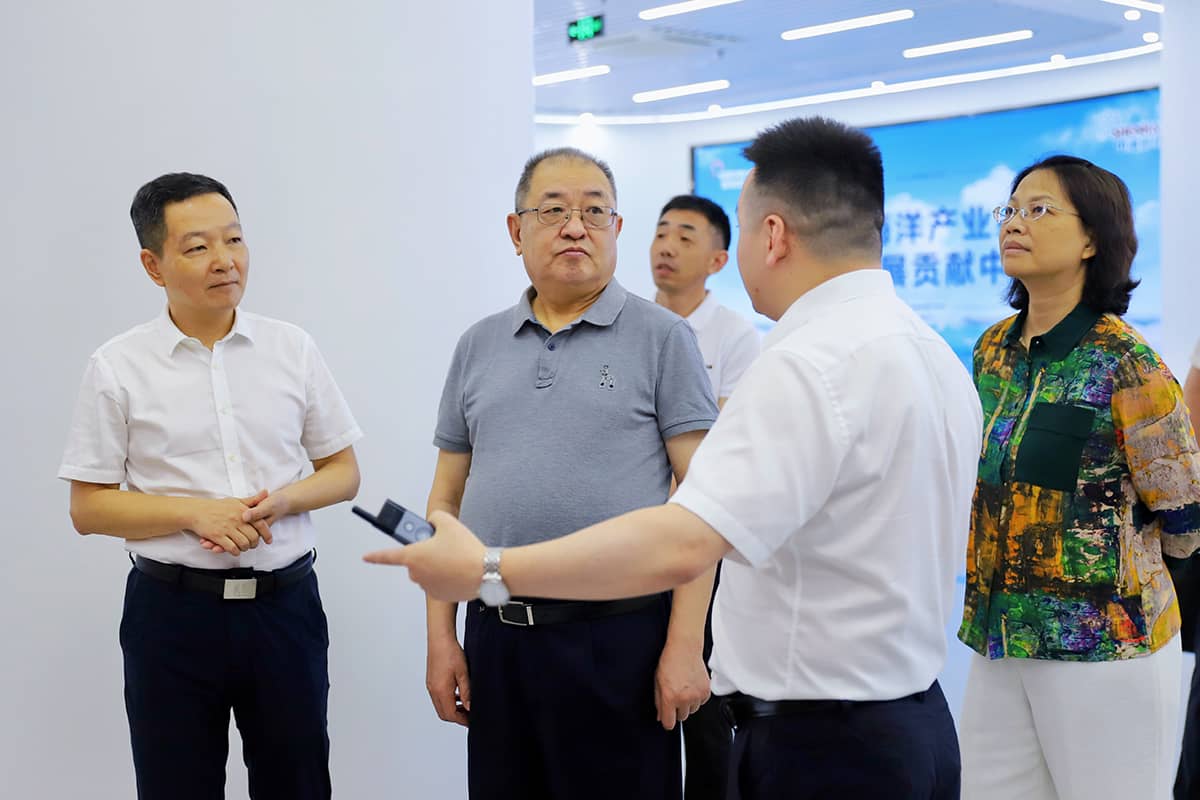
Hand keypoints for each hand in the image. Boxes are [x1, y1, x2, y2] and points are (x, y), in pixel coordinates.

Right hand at [194, 490, 272, 554]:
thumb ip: (252, 500)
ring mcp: (227, 528)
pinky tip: (235, 551)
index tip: (269, 540)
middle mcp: (236, 519)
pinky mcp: (217, 536)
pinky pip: (231, 548)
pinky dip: (235, 551)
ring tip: (244, 548)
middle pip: (253, 536)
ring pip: (243, 543)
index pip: (260, 524)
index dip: (266, 534)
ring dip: (245, 548)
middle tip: (253, 545)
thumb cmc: (216, 506)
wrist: (196, 511)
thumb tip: (266, 493)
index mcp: (242, 511)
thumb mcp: (236, 501)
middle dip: (255, 543)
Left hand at [363, 511, 486, 601]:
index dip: (375, 556)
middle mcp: (416, 573)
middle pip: (414, 561)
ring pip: (427, 572)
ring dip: (436, 565)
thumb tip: (432, 523)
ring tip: (456, 557)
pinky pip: (438, 583)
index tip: (366, 557)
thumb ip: (434, 518)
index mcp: (413, 556)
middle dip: (425, 553)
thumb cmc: (465, 548)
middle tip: (442, 544)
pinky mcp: (441, 596)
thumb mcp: (448, 522)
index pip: (388, 556)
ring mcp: (428, 587)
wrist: (485, 572)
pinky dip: (446, 577)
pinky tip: (460, 569)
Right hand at [426, 634, 470, 726]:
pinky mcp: (431, 681)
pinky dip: (447, 701)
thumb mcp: (464, 674)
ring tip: (465, 706)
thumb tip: (470, 707)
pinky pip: (438, 698)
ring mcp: (431, 686)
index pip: (451, 714)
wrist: (440, 640)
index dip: (462, 720)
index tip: (472, 721)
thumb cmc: (451, 653)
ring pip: (440, 706)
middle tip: (469, 716)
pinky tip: (457, 695)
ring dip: (452, 709)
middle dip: (457, 717)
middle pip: (444, 714)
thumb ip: (466, 693)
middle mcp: (434, 691)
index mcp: (442, 691)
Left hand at [654, 638, 710, 729]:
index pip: (669, 723)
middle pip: (682, 718)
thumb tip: (660, 716)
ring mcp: (697, 695)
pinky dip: (697, 697)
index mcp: (670, 697)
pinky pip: (701, 702)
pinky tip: (691, 685)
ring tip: (684, 688)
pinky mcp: (706, 691)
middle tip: (675, 696)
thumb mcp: (657, 682)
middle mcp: (684, 698)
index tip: (667, 717)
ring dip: (688, 703)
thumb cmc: (670, 661)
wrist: (685, 648)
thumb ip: (658, 701)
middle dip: (677, 710)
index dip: (667, 720)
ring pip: (692, 710)